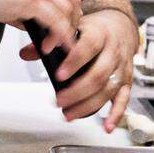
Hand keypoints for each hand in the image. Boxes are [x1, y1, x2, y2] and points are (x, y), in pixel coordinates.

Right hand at [0, 0, 81, 52]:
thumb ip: (19, 8)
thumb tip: (27, 23)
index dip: (70, 1)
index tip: (67, 17)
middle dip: (74, 19)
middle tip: (67, 36)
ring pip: (68, 8)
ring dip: (68, 29)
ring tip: (61, 45)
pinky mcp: (29, 1)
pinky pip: (55, 20)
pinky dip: (60, 35)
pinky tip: (55, 46)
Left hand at [21, 9, 135, 131]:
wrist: (121, 27)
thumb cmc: (96, 29)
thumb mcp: (74, 27)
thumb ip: (50, 40)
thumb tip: (27, 52)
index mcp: (99, 34)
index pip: (88, 47)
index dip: (74, 62)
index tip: (59, 75)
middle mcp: (113, 51)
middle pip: (98, 74)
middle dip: (77, 91)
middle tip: (59, 100)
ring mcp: (122, 68)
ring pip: (108, 89)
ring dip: (88, 105)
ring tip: (69, 113)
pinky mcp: (127, 81)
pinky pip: (124, 100)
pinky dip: (116, 114)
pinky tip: (106, 125)